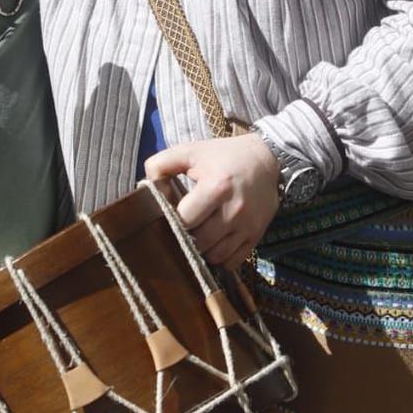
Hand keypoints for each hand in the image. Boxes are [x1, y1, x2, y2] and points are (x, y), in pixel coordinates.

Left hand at [145, 132, 280, 267]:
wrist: (266, 159)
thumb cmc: (223, 156)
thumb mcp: (190, 151)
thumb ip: (161, 165)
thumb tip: (147, 190)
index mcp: (217, 187)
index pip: (185, 220)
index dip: (174, 219)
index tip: (173, 212)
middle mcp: (235, 210)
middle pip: (199, 242)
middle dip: (187, 236)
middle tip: (184, 226)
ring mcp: (248, 226)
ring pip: (215, 256)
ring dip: (202, 250)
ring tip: (199, 234)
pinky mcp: (256, 235)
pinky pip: (232, 262)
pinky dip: (220, 258)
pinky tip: (214, 243)